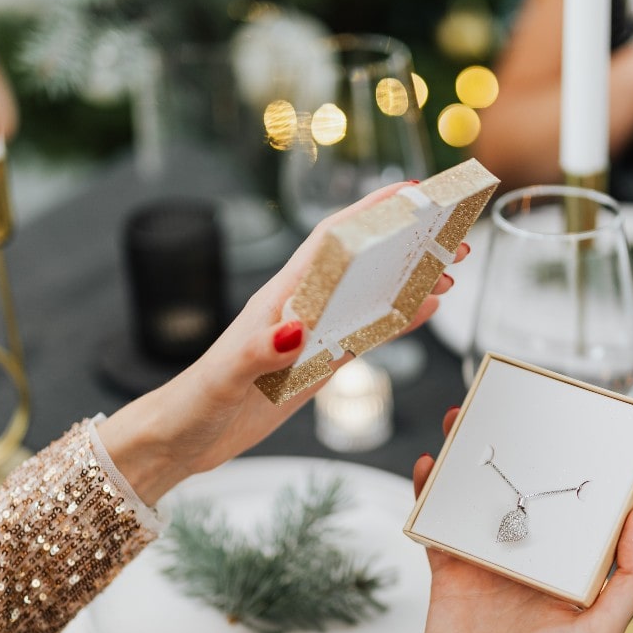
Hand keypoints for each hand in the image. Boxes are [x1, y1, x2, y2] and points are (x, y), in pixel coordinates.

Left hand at [98, 184, 468, 503]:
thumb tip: (297, 329)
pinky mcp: (316, 364)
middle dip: (406, 242)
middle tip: (451, 233)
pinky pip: (365, 335)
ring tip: (451, 268)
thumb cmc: (194, 404)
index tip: (409, 191)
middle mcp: (299, 309)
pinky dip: (398, 320)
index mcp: (278, 299)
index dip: (369, 212)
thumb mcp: (225, 378)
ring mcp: (311, 336)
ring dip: (409, 280)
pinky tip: (425, 309)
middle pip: (361, 263)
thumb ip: (259, 353)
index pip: (331, 242)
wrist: (181, 440)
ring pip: (369, 296)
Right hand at [409, 407, 632, 632]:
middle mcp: (529, 560)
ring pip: (478, 498)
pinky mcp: (449, 572)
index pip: (575, 509)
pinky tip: (431, 465)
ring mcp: (487, 563)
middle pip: (522, 491)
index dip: (574, 469)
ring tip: (464, 421)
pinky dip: (431, 494)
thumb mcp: (604, 631)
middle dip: (516, 450)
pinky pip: (439, 524)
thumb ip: (630, 576)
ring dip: (470, 461)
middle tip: (510, 408)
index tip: (575, 427)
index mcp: (569, 570)